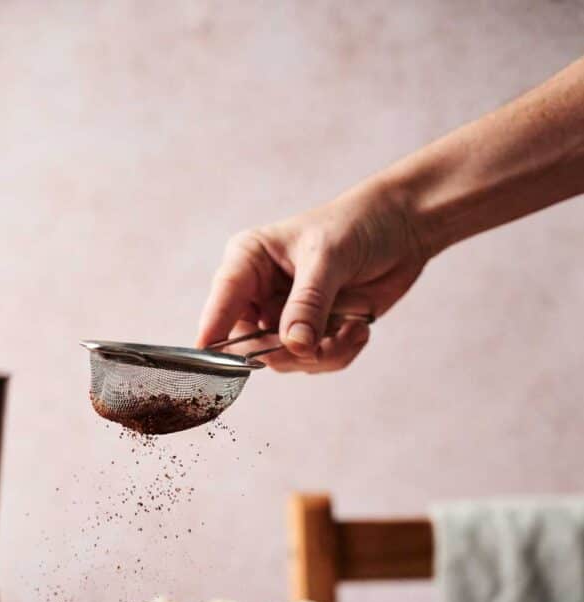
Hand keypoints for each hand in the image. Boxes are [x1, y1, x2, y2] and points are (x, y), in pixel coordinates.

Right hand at [196, 179, 426, 372]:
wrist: (403, 227)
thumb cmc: (359, 223)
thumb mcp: (329, 257)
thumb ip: (308, 303)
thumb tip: (293, 344)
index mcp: (249, 261)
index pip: (222, 303)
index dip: (214, 334)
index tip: (212, 360)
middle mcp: (260, 292)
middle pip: (251, 345)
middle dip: (289, 351)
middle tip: (321, 342)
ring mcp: (286, 315)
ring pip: (285, 360)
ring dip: (323, 353)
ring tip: (354, 327)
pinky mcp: (313, 332)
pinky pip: (314, 362)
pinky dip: (340, 353)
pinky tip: (359, 328)